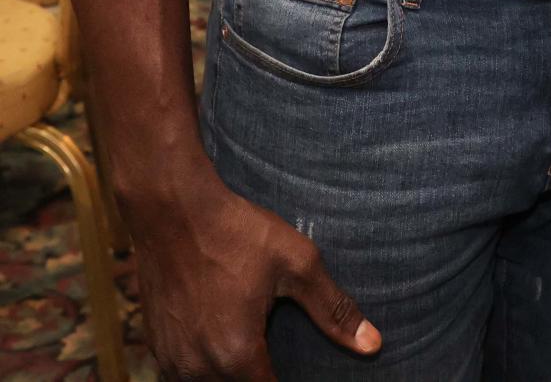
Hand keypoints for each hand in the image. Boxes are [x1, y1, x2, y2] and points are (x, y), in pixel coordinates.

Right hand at [126, 153, 379, 378]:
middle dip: (259, 376)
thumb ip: (333, 308)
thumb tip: (372, 344)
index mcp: (237, 355)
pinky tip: (216, 339)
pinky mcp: (155, 346)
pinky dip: (202, 367)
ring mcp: (172, 360)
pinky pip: (181, 375)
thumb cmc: (236, 231)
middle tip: (273, 345)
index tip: (298, 368)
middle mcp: (199, 368)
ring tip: (248, 343)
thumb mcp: (296, 262)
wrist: (172, 209)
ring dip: (230, 374)